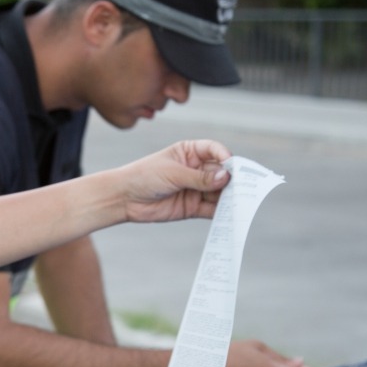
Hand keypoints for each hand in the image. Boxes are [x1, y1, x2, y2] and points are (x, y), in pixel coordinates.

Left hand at [118, 140, 232, 222]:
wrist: (124, 198)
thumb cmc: (144, 176)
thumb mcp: (173, 173)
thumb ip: (200, 178)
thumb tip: (226, 177)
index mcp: (190, 152)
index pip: (214, 150)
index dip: (225, 156)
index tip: (231, 166)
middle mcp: (196, 169)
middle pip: (221, 173)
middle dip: (232, 180)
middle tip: (242, 188)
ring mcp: (196, 189)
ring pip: (219, 192)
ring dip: (229, 198)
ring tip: (238, 203)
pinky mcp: (193, 207)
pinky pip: (212, 209)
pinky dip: (221, 213)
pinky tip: (229, 215)